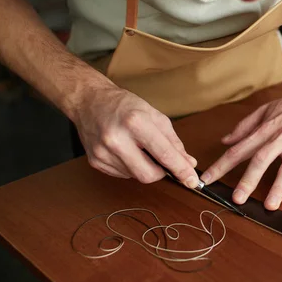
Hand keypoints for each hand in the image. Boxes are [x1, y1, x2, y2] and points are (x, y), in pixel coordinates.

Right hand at [73, 84, 198, 186]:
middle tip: (163, 162)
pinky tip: (126, 151)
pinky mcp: (95, 161)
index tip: (192, 180)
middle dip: (161, 173)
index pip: (164, 154)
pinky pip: (122, 175)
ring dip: (144, 167)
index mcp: (135, 122)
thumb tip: (188, 163)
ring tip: (138, 148)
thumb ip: (173, 142)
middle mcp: (117, 139)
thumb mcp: (154, 116)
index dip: (181, 170)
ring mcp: (103, 152)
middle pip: (148, 175)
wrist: (89, 100)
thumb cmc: (124, 105)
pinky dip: (130, 167)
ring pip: (135, 176)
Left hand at [200, 85, 281, 209]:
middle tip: (237, 198)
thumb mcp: (265, 110)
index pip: (238, 150)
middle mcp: (281, 137)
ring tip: (270, 205)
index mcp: (265, 129)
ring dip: (279, 187)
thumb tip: (226, 140)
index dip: (222, 165)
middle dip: (249, 180)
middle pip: (262, 160)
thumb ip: (244, 126)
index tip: (207, 179)